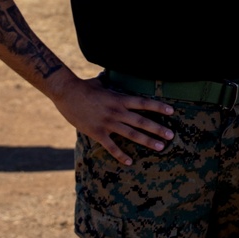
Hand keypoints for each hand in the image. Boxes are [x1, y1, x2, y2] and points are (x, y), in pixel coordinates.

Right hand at [49, 73, 174, 165]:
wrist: (67, 93)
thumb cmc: (85, 87)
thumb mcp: (103, 83)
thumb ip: (112, 84)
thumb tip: (114, 75)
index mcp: (120, 99)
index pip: (144, 103)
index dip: (158, 107)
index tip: (171, 112)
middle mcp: (117, 111)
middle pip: (142, 121)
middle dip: (158, 129)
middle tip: (171, 136)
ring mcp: (107, 123)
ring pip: (132, 134)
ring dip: (147, 141)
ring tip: (160, 147)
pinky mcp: (97, 132)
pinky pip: (111, 146)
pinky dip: (121, 155)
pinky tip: (130, 162)